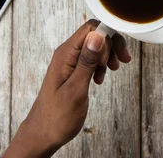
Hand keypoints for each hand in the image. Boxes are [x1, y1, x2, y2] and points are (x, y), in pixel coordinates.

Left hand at [4, 20, 131, 157]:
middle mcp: (66, 53)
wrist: (43, 134)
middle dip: (111, 46)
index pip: (90, 28)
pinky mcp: (72, 70)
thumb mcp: (76, 89)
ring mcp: (69, 61)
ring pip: (94, 46)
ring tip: (111, 71)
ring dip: (107, 56)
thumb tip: (97, 35)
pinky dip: (100, 65)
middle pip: (94, 34)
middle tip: (119, 63)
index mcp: (65, 54)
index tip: (116, 54)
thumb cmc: (56, 117)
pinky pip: (90, 58)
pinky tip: (100, 79)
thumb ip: (87, 61)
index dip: (107, 37)